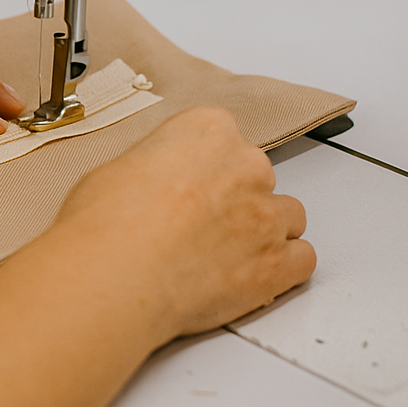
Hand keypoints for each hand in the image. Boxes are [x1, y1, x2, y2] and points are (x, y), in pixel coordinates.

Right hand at [47, 107, 314, 341]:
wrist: (115, 276)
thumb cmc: (105, 226)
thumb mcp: (115, 169)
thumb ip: (152, 169)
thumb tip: (150, 187)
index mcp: (206, 130)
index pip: (222, 138)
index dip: (203, 169)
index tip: (189, 185)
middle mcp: (246, 165)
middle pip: (257, 177)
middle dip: (234, 200)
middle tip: (196, 227)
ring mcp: (266, 215)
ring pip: (287, 217)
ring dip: (263, 233)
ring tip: (224, 255)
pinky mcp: (277, 264)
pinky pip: (302, 260)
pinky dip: (282, 270)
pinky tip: (249, 276)